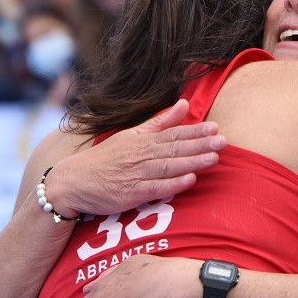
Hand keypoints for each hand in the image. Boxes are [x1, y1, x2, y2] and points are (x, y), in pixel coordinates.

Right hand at [46, 99, 227, 215]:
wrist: (74, 181)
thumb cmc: (106, 158)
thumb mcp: (132, 134)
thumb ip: (160, 121)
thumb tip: (184, 104)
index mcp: (143, 140)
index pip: (173, 133)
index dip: (195, 131)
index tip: (215, 128)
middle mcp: (141, 155)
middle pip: (175, 149)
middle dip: (200, 145)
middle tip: (223, 142)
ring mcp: (137, 174)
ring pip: (169, 167)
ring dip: (192, 162)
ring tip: (213, 158)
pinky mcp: (131, 193)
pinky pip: (156, 188)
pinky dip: (173, 185)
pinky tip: (190, 181)